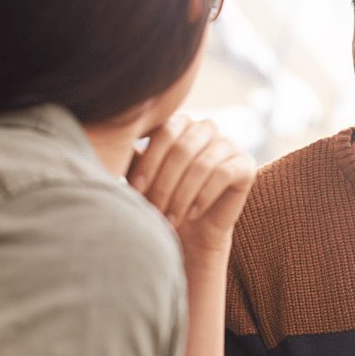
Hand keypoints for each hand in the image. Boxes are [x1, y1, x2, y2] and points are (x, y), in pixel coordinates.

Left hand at [127, 115, 255, 257]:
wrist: (190, 231)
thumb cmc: (161, 200)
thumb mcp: (142, 178)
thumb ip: (131, 158)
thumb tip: (109, 143)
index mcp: (179, 123)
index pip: (164, 133)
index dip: (149, 162)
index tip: (134, 190)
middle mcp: (206, 128)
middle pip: (183, 148)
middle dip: (165, 183)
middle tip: (154, 210)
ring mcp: (228, 144)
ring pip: (202, 164)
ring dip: (182, 195)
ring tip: (171, 218)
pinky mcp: (245, 164)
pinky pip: (224, 174)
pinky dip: (204, 196)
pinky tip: (192, 213)